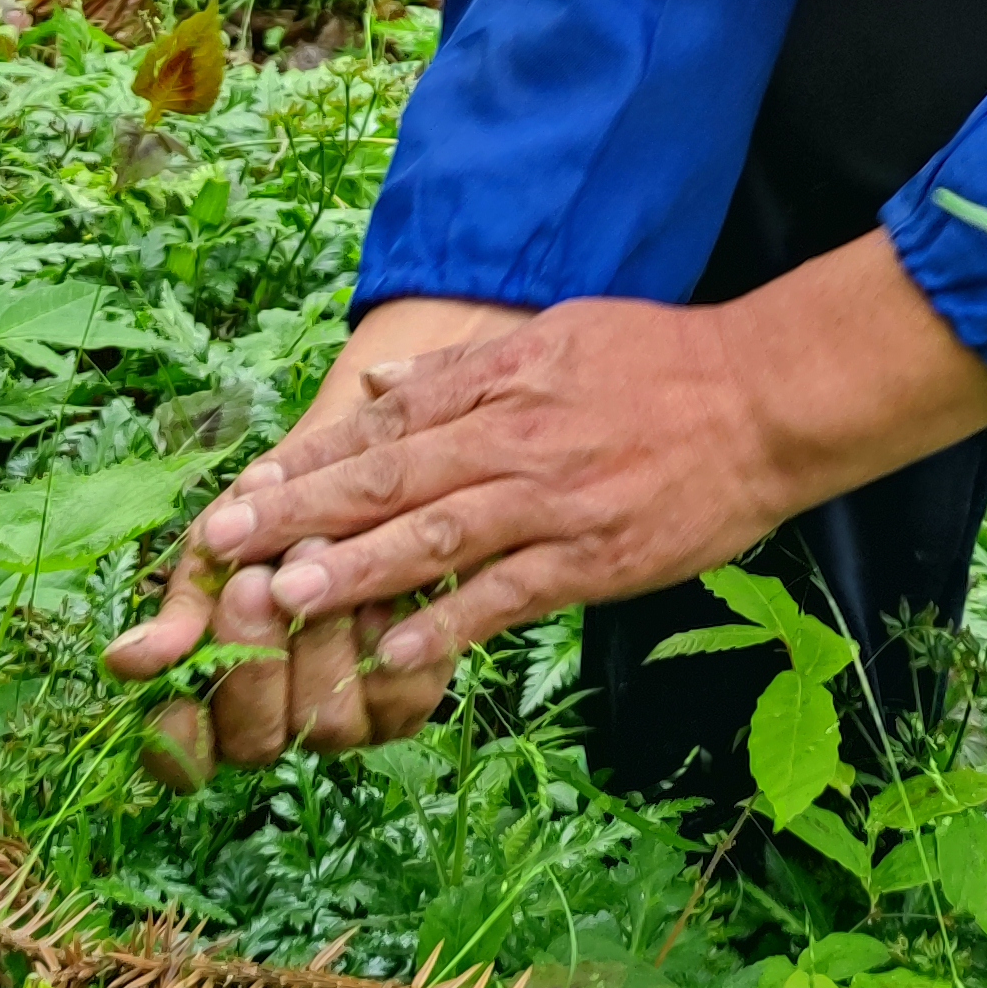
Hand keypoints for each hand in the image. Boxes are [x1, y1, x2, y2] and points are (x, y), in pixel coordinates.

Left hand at [114, 233, 986, 776]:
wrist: (766, 398)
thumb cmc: (661, 363)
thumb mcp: (556, 336)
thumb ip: (465, 370)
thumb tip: (383, 388)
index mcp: (497, 385)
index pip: (381, 428)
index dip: (306, 463)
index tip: (240, 492)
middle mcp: (511, 441)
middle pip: (386, 481)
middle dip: (297, 516)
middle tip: (221, 549)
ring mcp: (552, 503)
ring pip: (435, 539)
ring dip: (354, 572)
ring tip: (282, 602)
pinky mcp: (594, 557)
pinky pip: (509, 596)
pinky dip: (451, 623)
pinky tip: (397, 651)